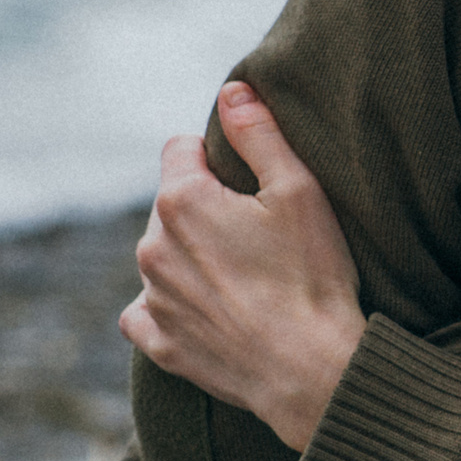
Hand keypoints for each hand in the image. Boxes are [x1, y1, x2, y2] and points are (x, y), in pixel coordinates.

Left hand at [121, 82, 366, 451]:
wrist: (311, 370)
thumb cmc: (313, 276)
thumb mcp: (300, 190)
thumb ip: (260, 134)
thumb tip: (231, 91)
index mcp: (182, 202)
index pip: (179, 149)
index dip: (219, 156)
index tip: (252, 181)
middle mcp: (152, 247)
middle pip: (172, 204)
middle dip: (206, 208)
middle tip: (261, 233)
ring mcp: (153, 298)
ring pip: (163, 255)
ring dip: (192, 256)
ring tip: (248, 277)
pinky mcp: (160, 343)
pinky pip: (147, 312)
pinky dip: (171, 306)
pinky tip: (211, 310)